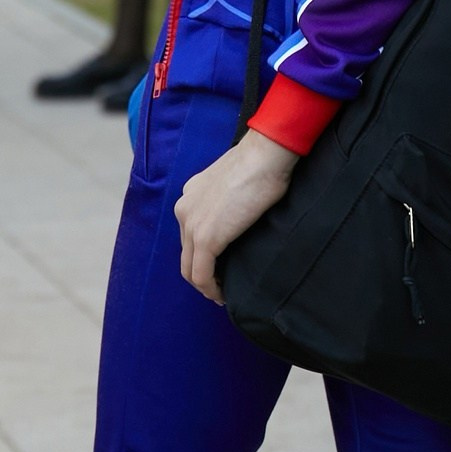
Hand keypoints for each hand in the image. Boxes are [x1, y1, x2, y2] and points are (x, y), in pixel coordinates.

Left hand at [174, 130, 300, 303]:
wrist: (265, 156)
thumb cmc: (262, 163)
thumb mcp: (236, 181)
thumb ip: (229, 199)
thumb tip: (241, 215)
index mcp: (191, 195)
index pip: (190, 234)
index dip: (202, 254)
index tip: (219, 266)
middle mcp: (185, 209)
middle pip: (187, 253)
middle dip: (201, 272)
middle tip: (220, 286)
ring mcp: (192, 225)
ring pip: (190, 268)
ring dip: (204, 285)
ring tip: (221, 294)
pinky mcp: (206, 239)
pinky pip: (201, 275)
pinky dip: (211, 289)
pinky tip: (223, 295)